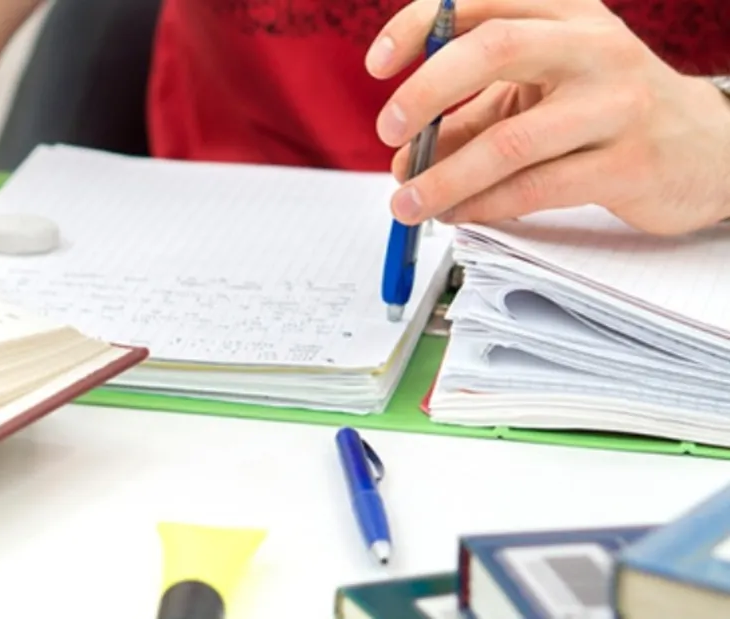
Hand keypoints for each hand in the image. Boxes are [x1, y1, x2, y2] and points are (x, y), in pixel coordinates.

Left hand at [366, 0, 729, 234]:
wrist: (707, 149)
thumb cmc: (606, 110)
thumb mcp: (539, 94)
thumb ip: (470, 116)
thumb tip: (404, 156)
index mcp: (565, 12)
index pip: (479, 0)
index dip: (418, 27)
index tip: (377, 65)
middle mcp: (593, 46)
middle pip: (494, 49)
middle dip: (425, 92)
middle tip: (388, 130)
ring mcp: (617, 103)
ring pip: (511, 139)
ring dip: (445, 176)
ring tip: (407, 203)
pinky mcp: (628, 164)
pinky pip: (536, 188)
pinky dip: (483, 204)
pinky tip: (456, 214)